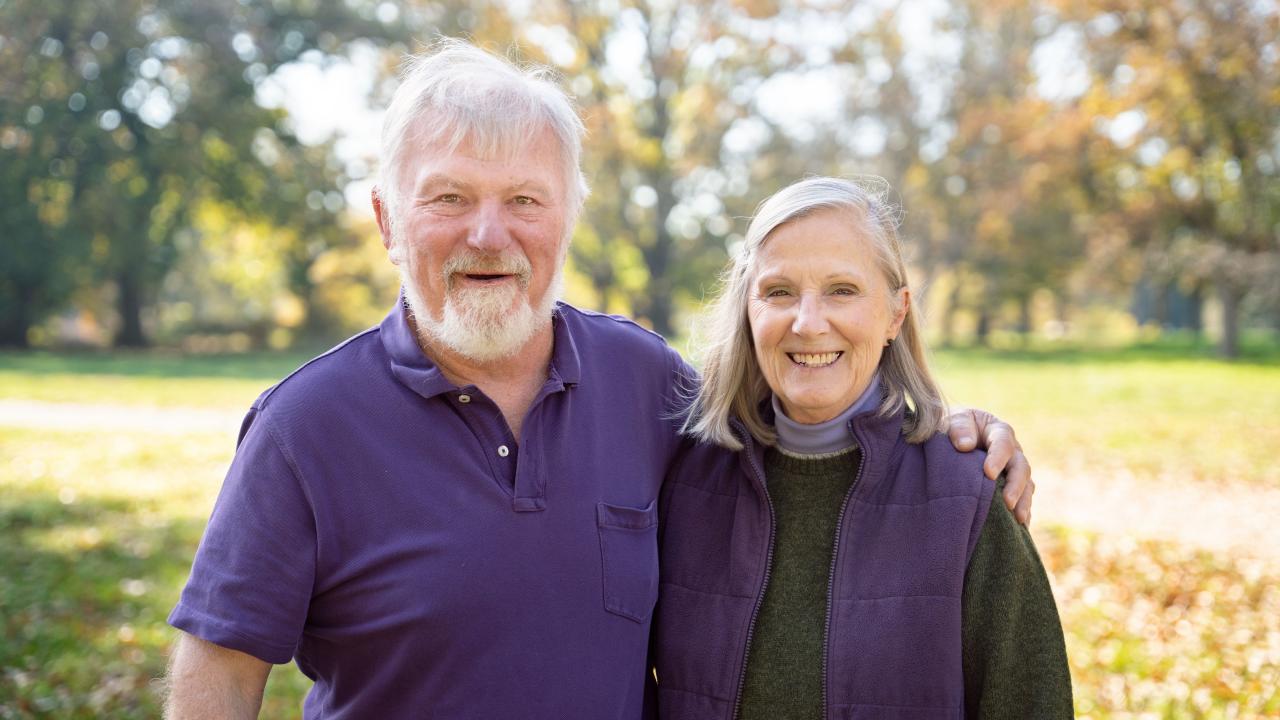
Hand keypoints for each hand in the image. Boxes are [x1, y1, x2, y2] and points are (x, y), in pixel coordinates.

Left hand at [946, 408, 1033, 525]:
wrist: (950, 436)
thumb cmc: (951, 426)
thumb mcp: (952, 420)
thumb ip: (958, 428)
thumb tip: (965, 445)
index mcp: (998, 431)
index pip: (1003, 443)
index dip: (998, 458)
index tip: (988, 473)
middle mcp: (1012, 450)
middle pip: (1021, 467)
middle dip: (1016, 485)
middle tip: (1007, 502)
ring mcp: (1013, 469)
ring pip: (1027, 485)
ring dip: (1024, 502)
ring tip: (1019, 518)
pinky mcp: (1011, 485)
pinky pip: (1022, 499)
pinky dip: (1023, 511)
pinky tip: (1020, 527)